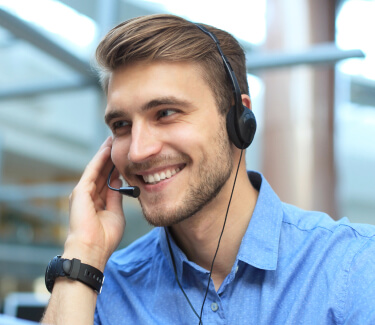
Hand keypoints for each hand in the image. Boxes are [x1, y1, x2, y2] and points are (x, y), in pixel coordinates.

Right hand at [63, 137, 124, 269]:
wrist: (93, 249)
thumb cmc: (105, 237)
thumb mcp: (116, 213)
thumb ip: (116, 197)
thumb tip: (118, 181)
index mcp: (98, 202)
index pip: (107, 180)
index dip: (115, 168)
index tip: (123, 156)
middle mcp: (89, 196)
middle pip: (101, 172)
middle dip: (110, 157)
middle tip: (118, 142)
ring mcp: (83, 193)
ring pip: (96, 169)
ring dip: (104, 155)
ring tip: (112, 140)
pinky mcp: (80, 191)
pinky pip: (92, 171)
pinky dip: (99, 160)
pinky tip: (106, 149)